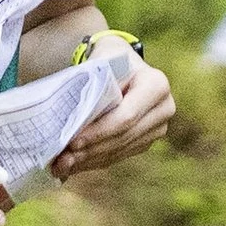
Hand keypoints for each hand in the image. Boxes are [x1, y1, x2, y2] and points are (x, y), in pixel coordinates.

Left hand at [48, 48, 175, 179]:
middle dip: (91, 150)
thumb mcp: (101, 61)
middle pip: (123, 137)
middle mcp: (164, 108)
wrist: (121, 65)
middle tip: (61, 159)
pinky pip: (119, 155)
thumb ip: (93, 85)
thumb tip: (77, 118)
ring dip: (89, 160)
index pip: (126, 116)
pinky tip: (73, 165)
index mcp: (156, 85)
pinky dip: (94, 160)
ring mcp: (157, 128)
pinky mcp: (146, 141)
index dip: (99, 132)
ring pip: (120, 150)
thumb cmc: (108, 59)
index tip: (72, 141)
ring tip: (61, 166)